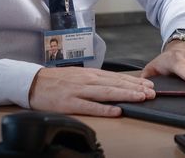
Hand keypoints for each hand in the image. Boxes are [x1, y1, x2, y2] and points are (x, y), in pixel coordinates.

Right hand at [28, 67, 154, 116]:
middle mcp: (86, 80)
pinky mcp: (71, 103)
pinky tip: (117, 110)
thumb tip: (114, 84)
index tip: (148, 85)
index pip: (116, 77)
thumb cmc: (55, 80)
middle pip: (115, 84)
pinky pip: (91, 106)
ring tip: (140, 98)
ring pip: (107, 93)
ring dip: (125, 95)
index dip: (133, 82)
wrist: (33, 83)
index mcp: (89, 74)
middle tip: (151, 92)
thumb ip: (94, 80)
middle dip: (135, 88)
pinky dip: (105, 108)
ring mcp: (79, 91)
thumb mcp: (77, 76)